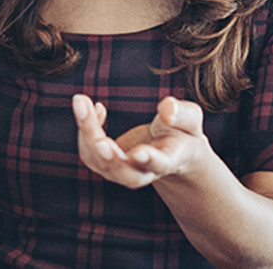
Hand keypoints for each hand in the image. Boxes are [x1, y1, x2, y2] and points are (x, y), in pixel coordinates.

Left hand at [72, 94, 210, 188]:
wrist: (170, 150)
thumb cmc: (182, 133)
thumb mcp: (191, 121)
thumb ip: (182, 114)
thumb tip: (166, 107)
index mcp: (169, 160)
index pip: (159, 164)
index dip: (149, 160)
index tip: (139, 153)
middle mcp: (142, 171)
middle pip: (121, 170)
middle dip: (107, 155)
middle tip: (99, 140)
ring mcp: (121, 171)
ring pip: (98, 160)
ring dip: (87, 131)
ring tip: (81, 100)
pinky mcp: (105, 163)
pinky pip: (89, 150)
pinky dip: (86, 126)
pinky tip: (92, 105)